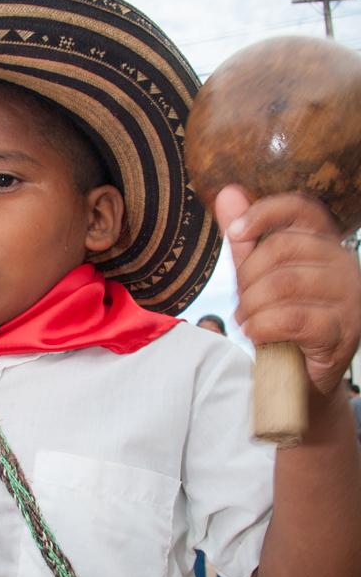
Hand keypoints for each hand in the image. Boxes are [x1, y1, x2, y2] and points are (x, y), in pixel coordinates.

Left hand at [215, 185, 360, 395]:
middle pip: (283, 247)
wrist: (300, 383)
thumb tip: (228, 192)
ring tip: (248, 320)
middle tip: (241, 302)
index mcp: (327, 245)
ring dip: (253, 305)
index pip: (302, 209)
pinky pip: (292, 318)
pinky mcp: (343, 332)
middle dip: (248, 276)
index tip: (236, 232)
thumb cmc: (280, 326)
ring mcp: (350, 298)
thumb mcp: (258, 278)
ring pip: (284, 283)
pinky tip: (257, 334)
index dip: (265, 212)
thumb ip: (246, 240)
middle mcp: (346, 265)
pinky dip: (263, 326)